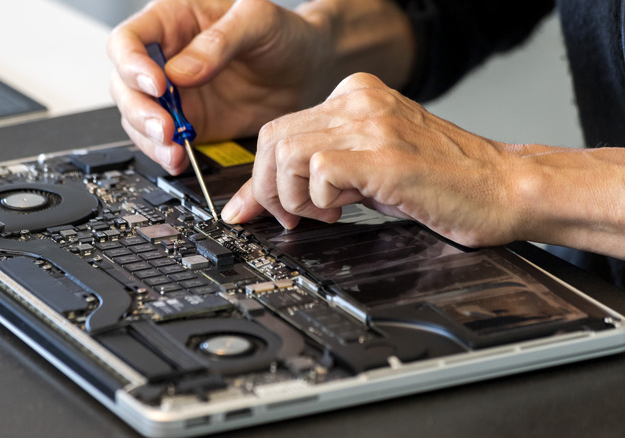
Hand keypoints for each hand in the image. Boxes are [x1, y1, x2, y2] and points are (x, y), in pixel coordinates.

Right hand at [107, 0, 332, 174]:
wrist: (309, 70)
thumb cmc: (284, 34)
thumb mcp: (258, 21)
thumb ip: (220, 41)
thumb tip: (182, 72)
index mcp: (173, 21)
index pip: (128, 40)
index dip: (132, 64)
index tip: (158, 85)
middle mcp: (166, 59)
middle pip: (124, 84)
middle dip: (139, 110)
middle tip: (164, 127)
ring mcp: (176, 94)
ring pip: (137, 118)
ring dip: (149, 138)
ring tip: (174, 149)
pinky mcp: (190, 123)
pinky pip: (163, 142)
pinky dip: (166, 153)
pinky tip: (180, 158)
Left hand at [222, 72, 529, 247]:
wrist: (505, 188)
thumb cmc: (444, 183)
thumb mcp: (370, 169)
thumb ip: (320, 173)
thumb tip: (267, 201)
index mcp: (356, 97)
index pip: (279, 128)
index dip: (261, 175)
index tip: (257, 208)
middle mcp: (360, 102)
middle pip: (272, 138)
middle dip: (268, 189)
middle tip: (294, 216)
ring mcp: (373, 125)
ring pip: (287, 151)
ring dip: (292, 195)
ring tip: (323, 213)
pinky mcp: (386, 155)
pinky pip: (320, 169)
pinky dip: (320, 199)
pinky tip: (345, 209)